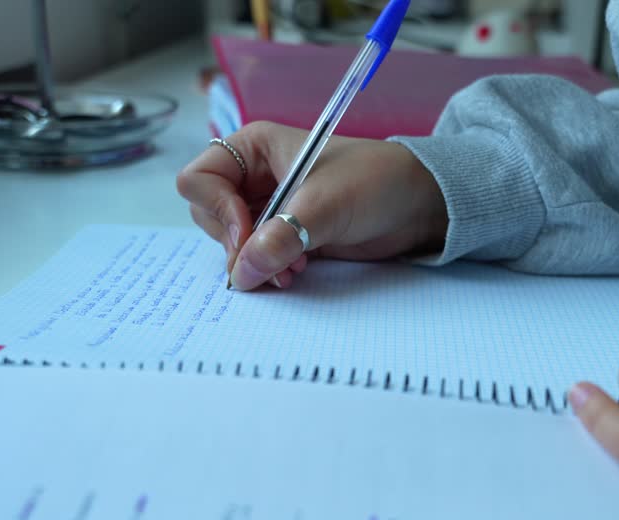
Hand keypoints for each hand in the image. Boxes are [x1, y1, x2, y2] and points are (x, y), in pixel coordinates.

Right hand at [176, 122, 448, 290]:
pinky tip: (296, 272)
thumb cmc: (376, 182)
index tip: (248, 233)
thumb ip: (283, 236)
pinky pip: (255, 259)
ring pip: (230, 243)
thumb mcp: (327, 204)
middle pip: (208, 215)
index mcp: (253, 148)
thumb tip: (242, 273)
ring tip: (291, 267)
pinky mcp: (285, 236)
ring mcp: (268, 208)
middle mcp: (254, 177)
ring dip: (253, 262)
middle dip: (235, 243)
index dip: (217, 210)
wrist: (418, 205)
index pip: (200, 180)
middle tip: (269, 257)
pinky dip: (268, 271)